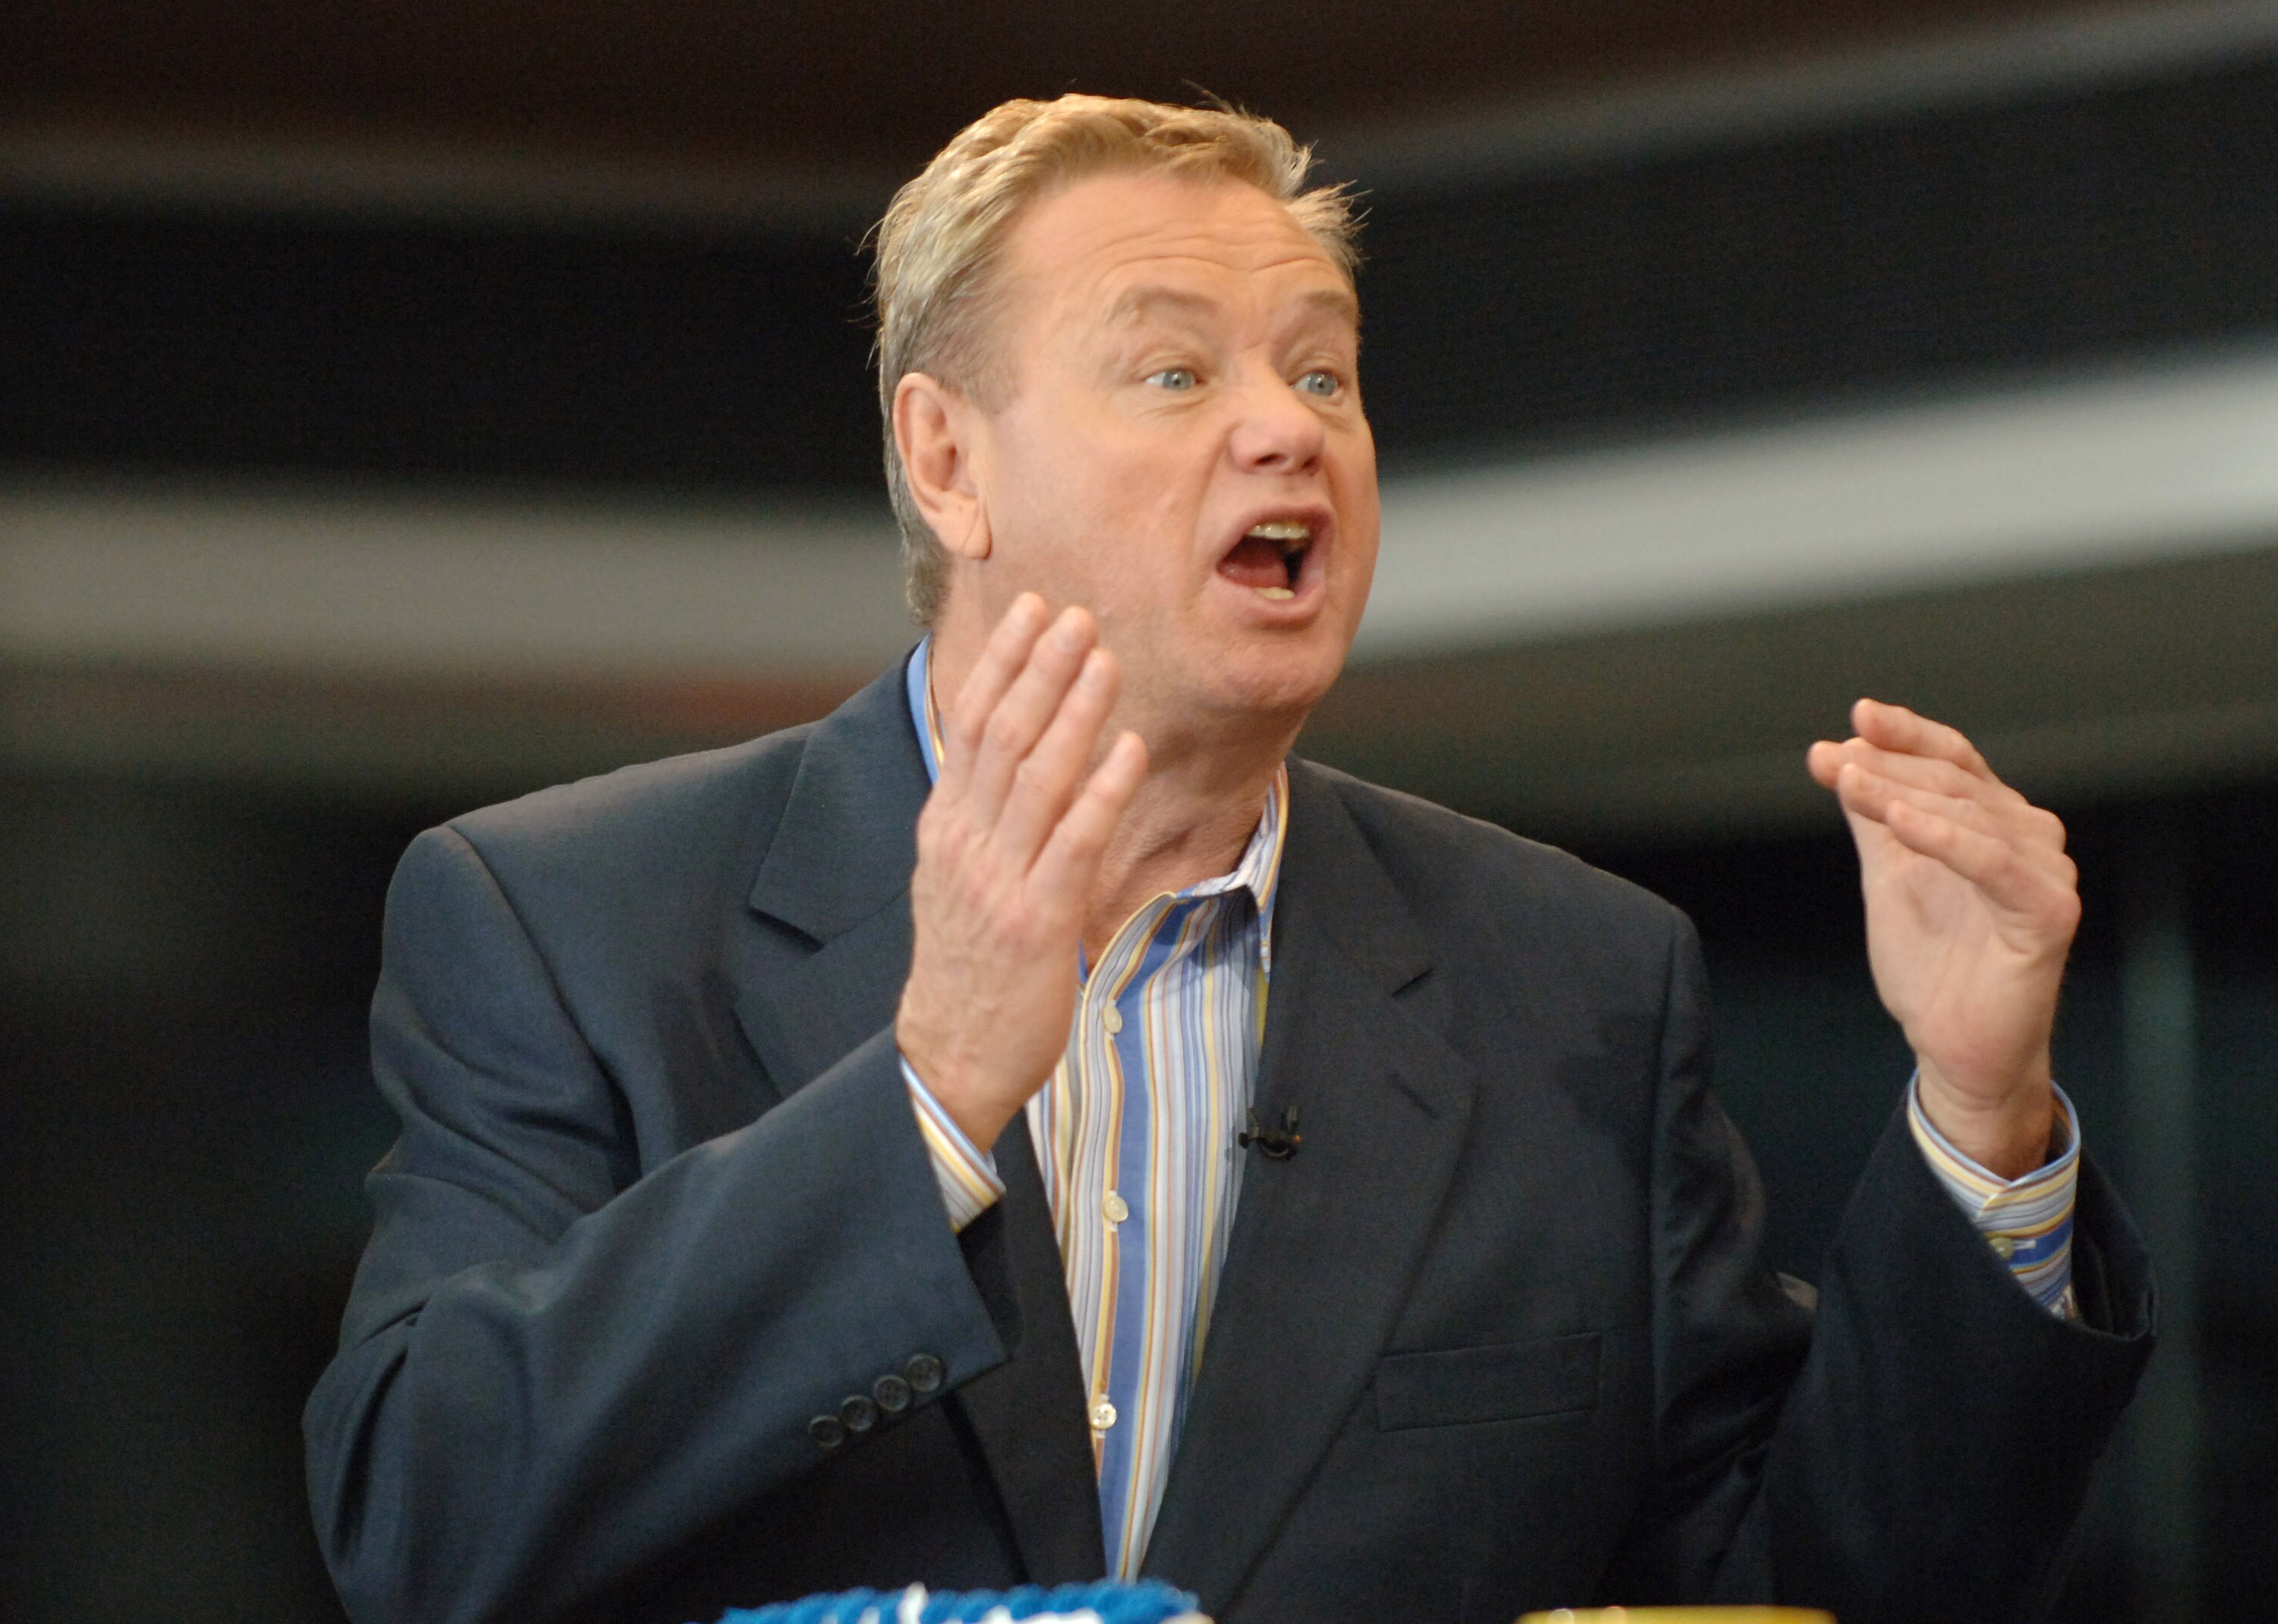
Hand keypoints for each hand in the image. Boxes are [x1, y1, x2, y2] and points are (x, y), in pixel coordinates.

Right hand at [896, 595, 1148, 1150]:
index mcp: (946, 826)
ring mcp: (999, 881)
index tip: (1036, 613)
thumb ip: (978, 817)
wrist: (948, 1056)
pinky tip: (1129, 751)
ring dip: (1075, 712)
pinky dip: (1102, 791)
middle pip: (1004, 736)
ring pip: (1037, 777)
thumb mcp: (956, 877)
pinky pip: (1073, 843)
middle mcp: (967, 843)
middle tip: (1081, 617)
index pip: (971, 724)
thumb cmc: (967, 966)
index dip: (1005, 664)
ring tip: (1107, 661)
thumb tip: (1002, 756)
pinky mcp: (1036, 921)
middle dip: (1043, 670)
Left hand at [1807, 700, 2079, 1178]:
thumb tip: (1838, 754)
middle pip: (1955, 781)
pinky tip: (1896, 820)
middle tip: (1832, 759)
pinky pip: (1990, 863)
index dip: (1906, 734)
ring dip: (1901, 794)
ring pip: (1968, 814)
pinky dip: (1943, 837)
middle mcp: (2029, 837)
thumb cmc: (1930, 965)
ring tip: (1848, 781)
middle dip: (1887, 764)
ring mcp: (2045, 873)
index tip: (1856, 717)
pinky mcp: (2048, 912)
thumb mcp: (1889, 876)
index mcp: (1994, 822)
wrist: (1951, 1045)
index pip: (1953, 759)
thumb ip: (1873, 817)